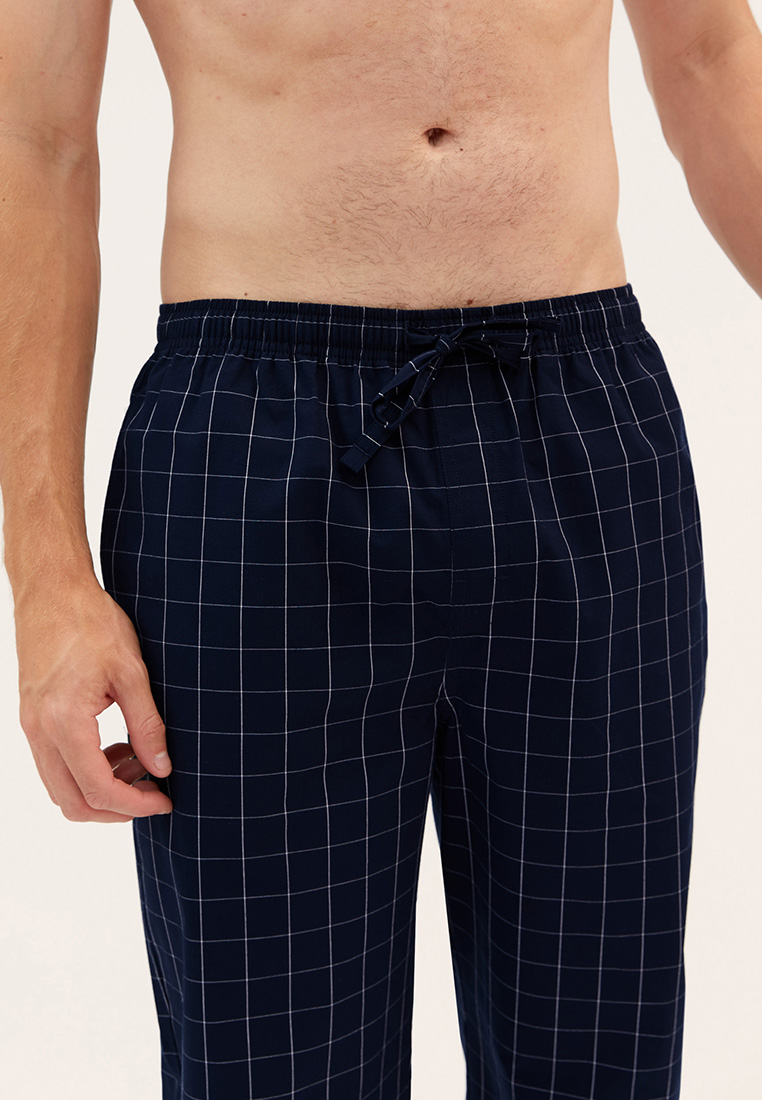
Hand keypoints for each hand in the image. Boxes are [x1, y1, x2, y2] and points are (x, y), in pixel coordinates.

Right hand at [13, 575, 172, 822]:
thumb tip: (162, 767)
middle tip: (154, 791)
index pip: (98, 789)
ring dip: (101, 788)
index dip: (135, 804)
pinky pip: (55, 763)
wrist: (51, 590)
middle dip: (116, 808)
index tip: (165, 801)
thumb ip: (147, 725)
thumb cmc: (91, 622)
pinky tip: (118, 747)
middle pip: (73, 802)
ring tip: (140, 762)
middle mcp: (39, 731)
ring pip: (61, 786)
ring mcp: (31, 726)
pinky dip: (86, 769)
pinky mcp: (33, 717)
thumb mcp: (131, 672)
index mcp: (64, 721)